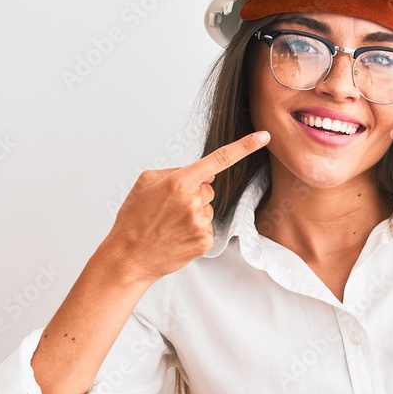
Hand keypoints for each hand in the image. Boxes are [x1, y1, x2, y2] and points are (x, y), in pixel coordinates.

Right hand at [101, 131, 269, 282]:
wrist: (128, 257)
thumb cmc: (133, 220)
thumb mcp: (146, 182)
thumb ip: (176, 170)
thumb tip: (205, 173)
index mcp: (179, 182)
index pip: (219, 159)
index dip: (245, 146)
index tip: (264, 136)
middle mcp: (193, 201)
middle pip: (208, 189)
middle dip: (194, 195)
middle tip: (169, 209)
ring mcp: (201, 223)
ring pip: (208, 209)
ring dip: (194, 213)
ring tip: (170, 224)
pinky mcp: (205, 241)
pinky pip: (208, 227)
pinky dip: (195, 230)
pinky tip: (177, 236)